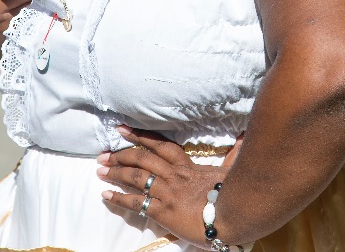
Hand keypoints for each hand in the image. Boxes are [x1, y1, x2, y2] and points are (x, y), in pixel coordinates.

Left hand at [97, 125, 242, 246]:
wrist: (233, 215)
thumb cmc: (233, 194)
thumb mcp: (232, 170)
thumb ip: (235, 154)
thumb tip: (245, 136)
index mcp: (187, 164)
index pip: (159, 144)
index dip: (139, 135)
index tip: (121, 129)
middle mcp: (173, 175)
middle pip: (141, 159)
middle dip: (120, 155)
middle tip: (102, 154)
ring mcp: (167, 192)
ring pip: (136, 177)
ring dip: (116, 172)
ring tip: (99, 169)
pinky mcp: (163, 211)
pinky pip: (137, 203)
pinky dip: (119, 198)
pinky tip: (106, 195)